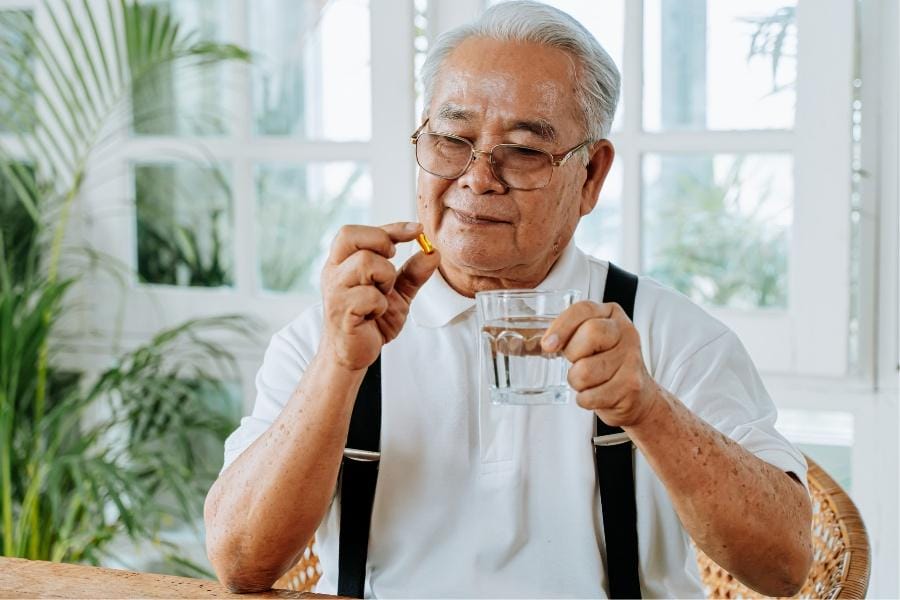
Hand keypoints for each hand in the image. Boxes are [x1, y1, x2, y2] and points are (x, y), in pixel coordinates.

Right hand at [320, 222, 439, 371]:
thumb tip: (432, 252)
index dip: (392, 228)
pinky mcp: (340, 311)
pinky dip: (380, 305)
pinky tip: (374, 315)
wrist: (355, 354)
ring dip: (385, 278)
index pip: (361, 232)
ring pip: (366, 263)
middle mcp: (334, 271)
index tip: (418, 230)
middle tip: (391, 265)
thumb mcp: (398, 292)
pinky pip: (369, 295)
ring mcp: (335, 291)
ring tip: (382, 296)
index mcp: (343, 262)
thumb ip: (413, 273)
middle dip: (382, 245)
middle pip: (354, 237)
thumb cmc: (371, 320)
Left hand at [541, 301, 659, 426]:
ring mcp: (631, 358)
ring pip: (586, 370)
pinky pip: (591, 395)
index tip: (548, 344)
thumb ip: (569, 334)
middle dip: (573, 353)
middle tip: (576, 361)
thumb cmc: (606, 364)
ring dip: (577, 381)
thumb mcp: (589, 340)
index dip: (562, 326)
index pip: (583, 310)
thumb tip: (539, 344)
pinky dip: (585, 399)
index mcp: (611, 315)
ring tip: (588, 381)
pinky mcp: (631, 385)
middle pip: (591, 333)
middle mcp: (625, 332)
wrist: (637, 395)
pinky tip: (595, 394)